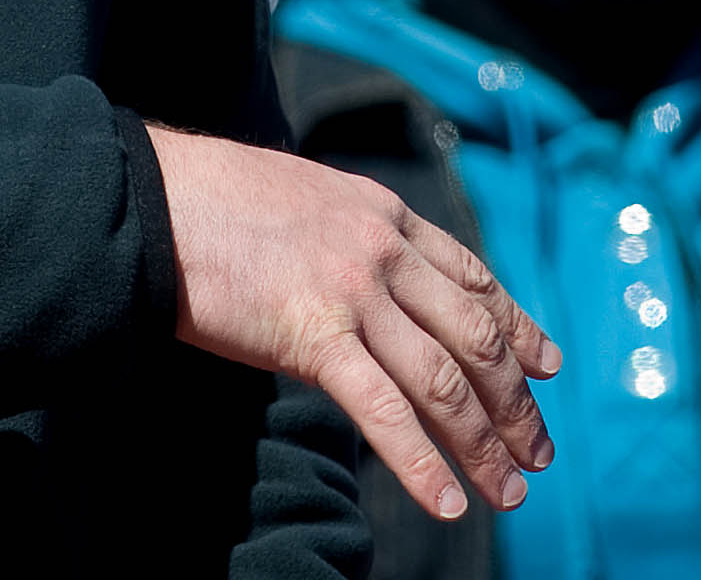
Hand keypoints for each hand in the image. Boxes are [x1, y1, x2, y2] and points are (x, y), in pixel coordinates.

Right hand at [148, 126, 560, 518]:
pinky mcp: (313, 335)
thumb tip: (372, 289)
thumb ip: (350, 242)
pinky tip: (446, 501)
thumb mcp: (307, 203)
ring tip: (508, 490)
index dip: (519, 327)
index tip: (548, 367)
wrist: (152, 199)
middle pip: (475, 335)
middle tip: (539, 452)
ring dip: (484, 442)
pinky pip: (384, 411)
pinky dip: (421, 464)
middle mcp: (383, 250)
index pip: (474, 278)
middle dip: (515, 401)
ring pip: (444, 380)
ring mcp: (352, 292)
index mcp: (384, 215)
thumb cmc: (212, 205)